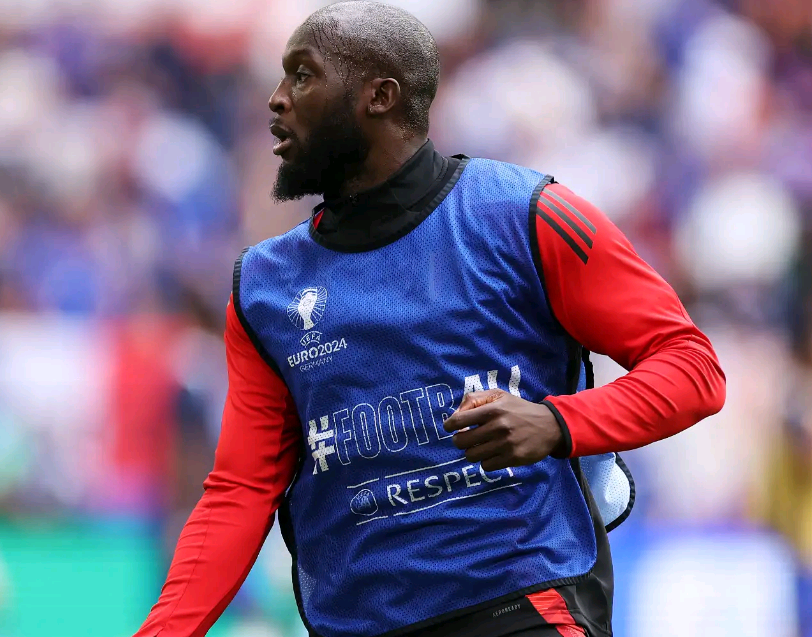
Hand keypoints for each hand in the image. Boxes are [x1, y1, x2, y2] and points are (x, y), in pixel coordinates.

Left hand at [442, 389, 563, 470]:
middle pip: (462, 441)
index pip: (459, 420)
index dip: (449, 426)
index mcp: (492, 409)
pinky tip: (492, 454)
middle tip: (466, 439)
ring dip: (473, 452)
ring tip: (480, 446)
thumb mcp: (498, 396)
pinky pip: (486, 466)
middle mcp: (498, 427)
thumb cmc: (518, 409)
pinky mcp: (513, 458)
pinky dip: (486, 461)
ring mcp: (505, 444)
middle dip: (460, 440)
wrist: (549, 426)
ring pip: (472, 455)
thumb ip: (474, 399)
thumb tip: (455, 414)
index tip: (451, 428)